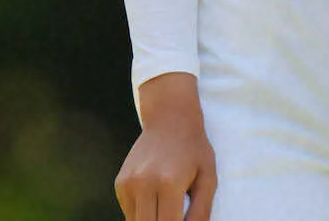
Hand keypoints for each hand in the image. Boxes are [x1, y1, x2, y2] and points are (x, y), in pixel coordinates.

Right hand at [116, 73, 215, 220]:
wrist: (169, 116)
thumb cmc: (193, 149)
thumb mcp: (207, 178)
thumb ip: (201, 213)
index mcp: (169, 183)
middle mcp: (144, 183)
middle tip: (173, 217)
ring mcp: (129, 182)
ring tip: (165, 208)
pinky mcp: (120, 183)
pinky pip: (129, 213)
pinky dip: (142, 215)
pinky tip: (155, 201)